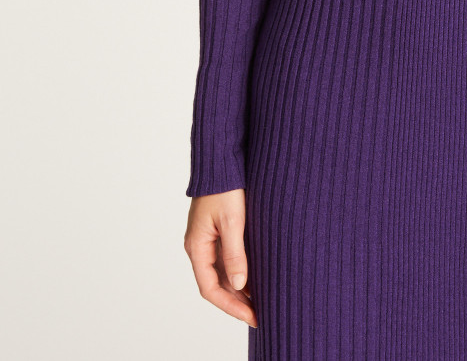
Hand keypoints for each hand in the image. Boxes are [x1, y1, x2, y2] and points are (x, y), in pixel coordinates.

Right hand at [184, 188, 257, 328]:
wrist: (221, 159)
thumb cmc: (225, 187)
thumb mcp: (232, 221)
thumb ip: (235, 253)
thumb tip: (240, 284)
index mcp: (197, 246)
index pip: (210, 289)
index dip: (230, 306)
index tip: (251, 316)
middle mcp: (199, 246)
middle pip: (216, 284)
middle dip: (236, 301)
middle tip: (259, 314)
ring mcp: (207, 238)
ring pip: (222, 272)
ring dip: (238, 288)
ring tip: (260, 301)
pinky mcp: (217, 230)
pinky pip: (226, 258)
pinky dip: (239, 271)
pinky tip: (255, 277)